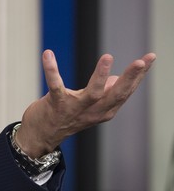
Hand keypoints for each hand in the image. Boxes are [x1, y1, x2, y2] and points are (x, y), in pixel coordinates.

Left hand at [16, 50, 155, 157]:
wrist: (41, 136)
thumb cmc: (66, 117)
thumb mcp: (90, 107)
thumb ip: (104, 94)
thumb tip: (115, 79)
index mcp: (105, 110)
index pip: (126, 91)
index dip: (139, 75)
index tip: (150, 57)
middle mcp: (93, 111)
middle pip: (117, 94)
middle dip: (130, 78)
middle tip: (141, 62)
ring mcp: (75, 108)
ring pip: (93, 93)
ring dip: (101, 75)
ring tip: (108, 57)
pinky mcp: (56, 104)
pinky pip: (55, 85)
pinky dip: (51, 69)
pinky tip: (48, 54)